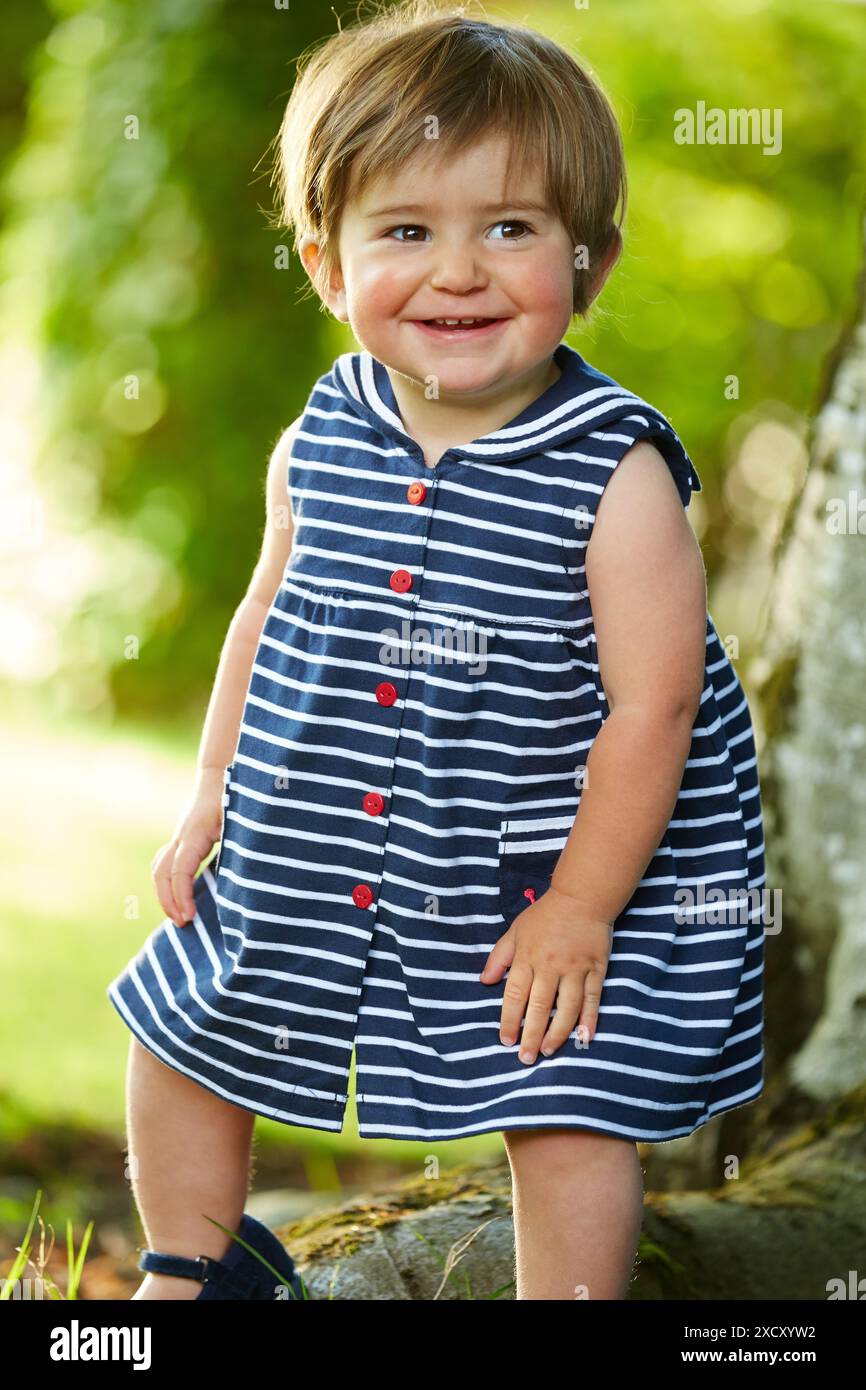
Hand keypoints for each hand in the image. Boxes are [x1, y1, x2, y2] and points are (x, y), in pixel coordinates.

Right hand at [151, 766, 226, 927]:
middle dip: (168, 901)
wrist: (223, 772)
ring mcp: (180, 836)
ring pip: (159, 869)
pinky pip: (166, 864)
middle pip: (161, 872)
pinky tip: (182, 899)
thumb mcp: (242, 817)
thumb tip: (251, 876)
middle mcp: (182, 835)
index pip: (179, 870)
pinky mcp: (184, 839)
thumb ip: (242, 843)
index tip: (189, 917)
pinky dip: (168, 883)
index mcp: (195, 832)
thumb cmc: (236, 793)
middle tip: (183, 924)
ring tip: (181, 918)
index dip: (181, 896)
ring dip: (165, 894)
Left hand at [480, 886, 612, 1064]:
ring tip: (548, 1051)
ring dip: (557, 1033)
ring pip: (566, 1008)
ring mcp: (575, 969)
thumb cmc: (545, 915)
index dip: (510, 1020)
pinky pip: (592, 999)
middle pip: (539, 1007)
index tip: (506, 1040)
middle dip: (531, 1035)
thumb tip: (484, 982)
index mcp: (527, 957)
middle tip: (526, 1058)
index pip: (515, 995)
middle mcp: (549, 966)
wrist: (582, 897)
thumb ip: (499, 957)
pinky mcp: (596, 969)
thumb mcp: (515, 931)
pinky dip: (589, 1019)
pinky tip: (584, 1037)